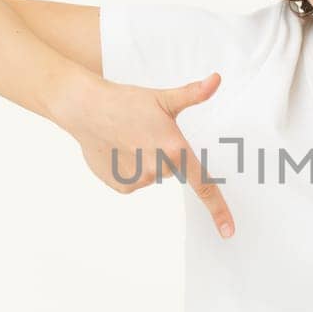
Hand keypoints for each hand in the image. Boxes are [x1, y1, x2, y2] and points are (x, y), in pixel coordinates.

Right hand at [56, 71, 236, 238]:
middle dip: (164, 154)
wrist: (84, 108)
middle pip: (173, 170)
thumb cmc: (125, 101)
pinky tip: (117, 150)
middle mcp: (158, 169)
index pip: (203, 184)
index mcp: (174, 150)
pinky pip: (135, 181)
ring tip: (129, 139)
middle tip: (146, 134)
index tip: (228, 230)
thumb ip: (193, 94)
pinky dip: (129, 168)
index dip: (218, 209)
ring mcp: (138, 180)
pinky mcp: (121, 186)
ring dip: (146, 161)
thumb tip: (216, 81)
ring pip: (153, 175)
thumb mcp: (162, 98)